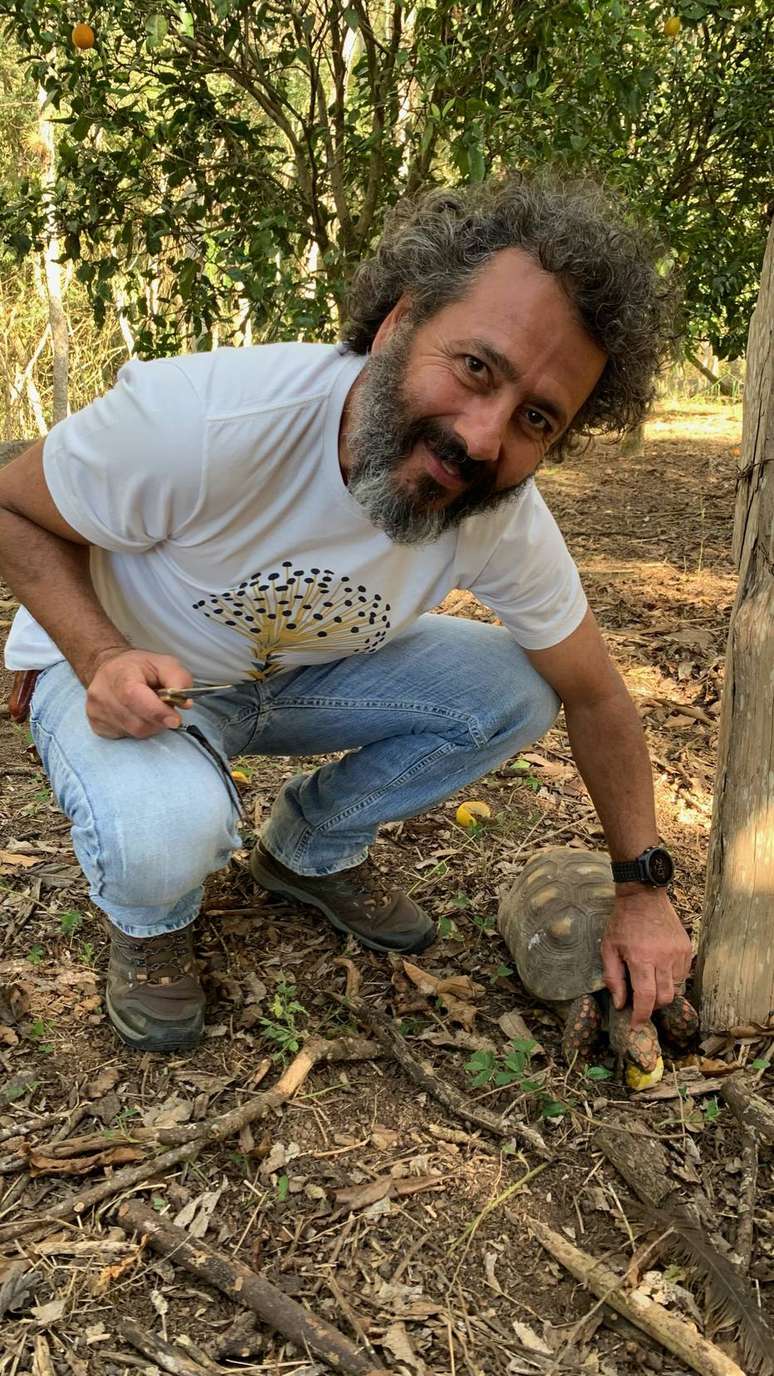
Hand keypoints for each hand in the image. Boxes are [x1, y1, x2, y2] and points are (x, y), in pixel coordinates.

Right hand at [86, 648, 193, 738]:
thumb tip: (185, 703)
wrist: (110, 668)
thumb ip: (178, 679)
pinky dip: (136, 729)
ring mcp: (96, 712)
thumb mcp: (164, 663)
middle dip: (158, 720)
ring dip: (150, 725)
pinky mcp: (96, 725)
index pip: (134, 697)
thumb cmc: (139, 667)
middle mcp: (102, 694)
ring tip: (149, 709)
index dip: (156, 712)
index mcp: (119, 674)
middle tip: (164, 709)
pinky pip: (125, 736)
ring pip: (133, 732)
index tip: (175, 720)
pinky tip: (135, 715)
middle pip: (137, 721)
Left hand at [601, 888, 691, 1026]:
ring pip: (675, 988)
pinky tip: (658, 969)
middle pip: (664, 998)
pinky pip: (681, 975)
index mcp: (641, 958)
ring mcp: (678, 953)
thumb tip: (620, 1004)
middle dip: (652, 1006)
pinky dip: (670, 979)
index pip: (646, 997)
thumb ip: (613, 978)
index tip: (636, 1025)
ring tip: (649, 981)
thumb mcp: (608, 948)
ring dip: (662, 992)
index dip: (641, 1015)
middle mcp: (663, 957)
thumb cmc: (622, 923)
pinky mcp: (686, 949)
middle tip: (640, 1003)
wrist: (644, 897)